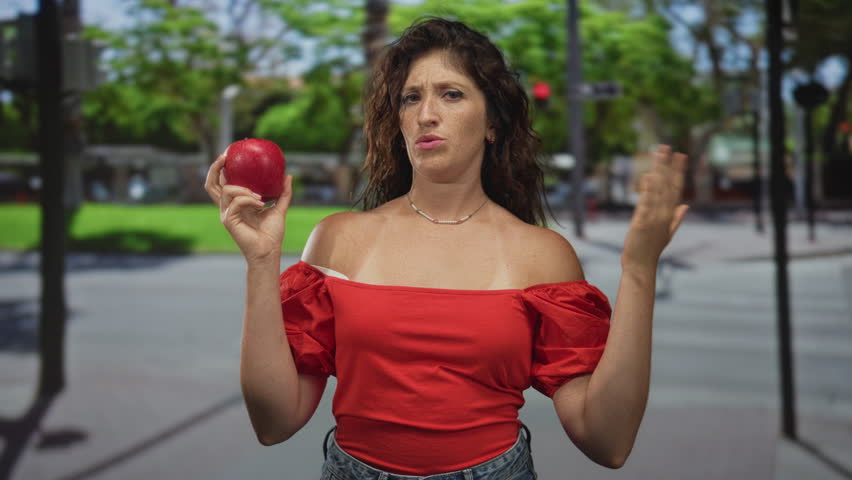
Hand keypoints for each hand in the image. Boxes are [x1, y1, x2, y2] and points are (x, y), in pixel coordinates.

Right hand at [204, 153, 292, 263]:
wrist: (269, 251)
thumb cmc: (272, 234)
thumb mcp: (280, 208)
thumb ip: (283, 193)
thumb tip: (288, 175)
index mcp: (236, 204)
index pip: (222, 183)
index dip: (221, 168)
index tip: (230, 154)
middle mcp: (228, 207)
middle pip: (211, 184)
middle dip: (215, 168)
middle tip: (226, 157)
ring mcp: (226, 214)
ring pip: (227, 190)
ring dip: (243, 189)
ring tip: (259, 196)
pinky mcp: (229, 221)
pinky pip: (236, 203)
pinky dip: (248, 200)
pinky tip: (260, 204)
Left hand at [622, 145, 688, 271]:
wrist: (641, 265)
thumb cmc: (651, 248)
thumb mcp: (667, 232)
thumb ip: (677, 218)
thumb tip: (686, 205)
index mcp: (670, 214)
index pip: (676, 188)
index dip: (678, 171)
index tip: (681, 156)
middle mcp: (664, 213)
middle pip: (667, 184)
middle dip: (668, 165)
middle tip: (667, 147)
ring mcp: (654, 217)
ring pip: (657, 190)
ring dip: (658, 171)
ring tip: (658, 155)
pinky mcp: (642, 222)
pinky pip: (645, 203)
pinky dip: (647, 190)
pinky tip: (647, 177)